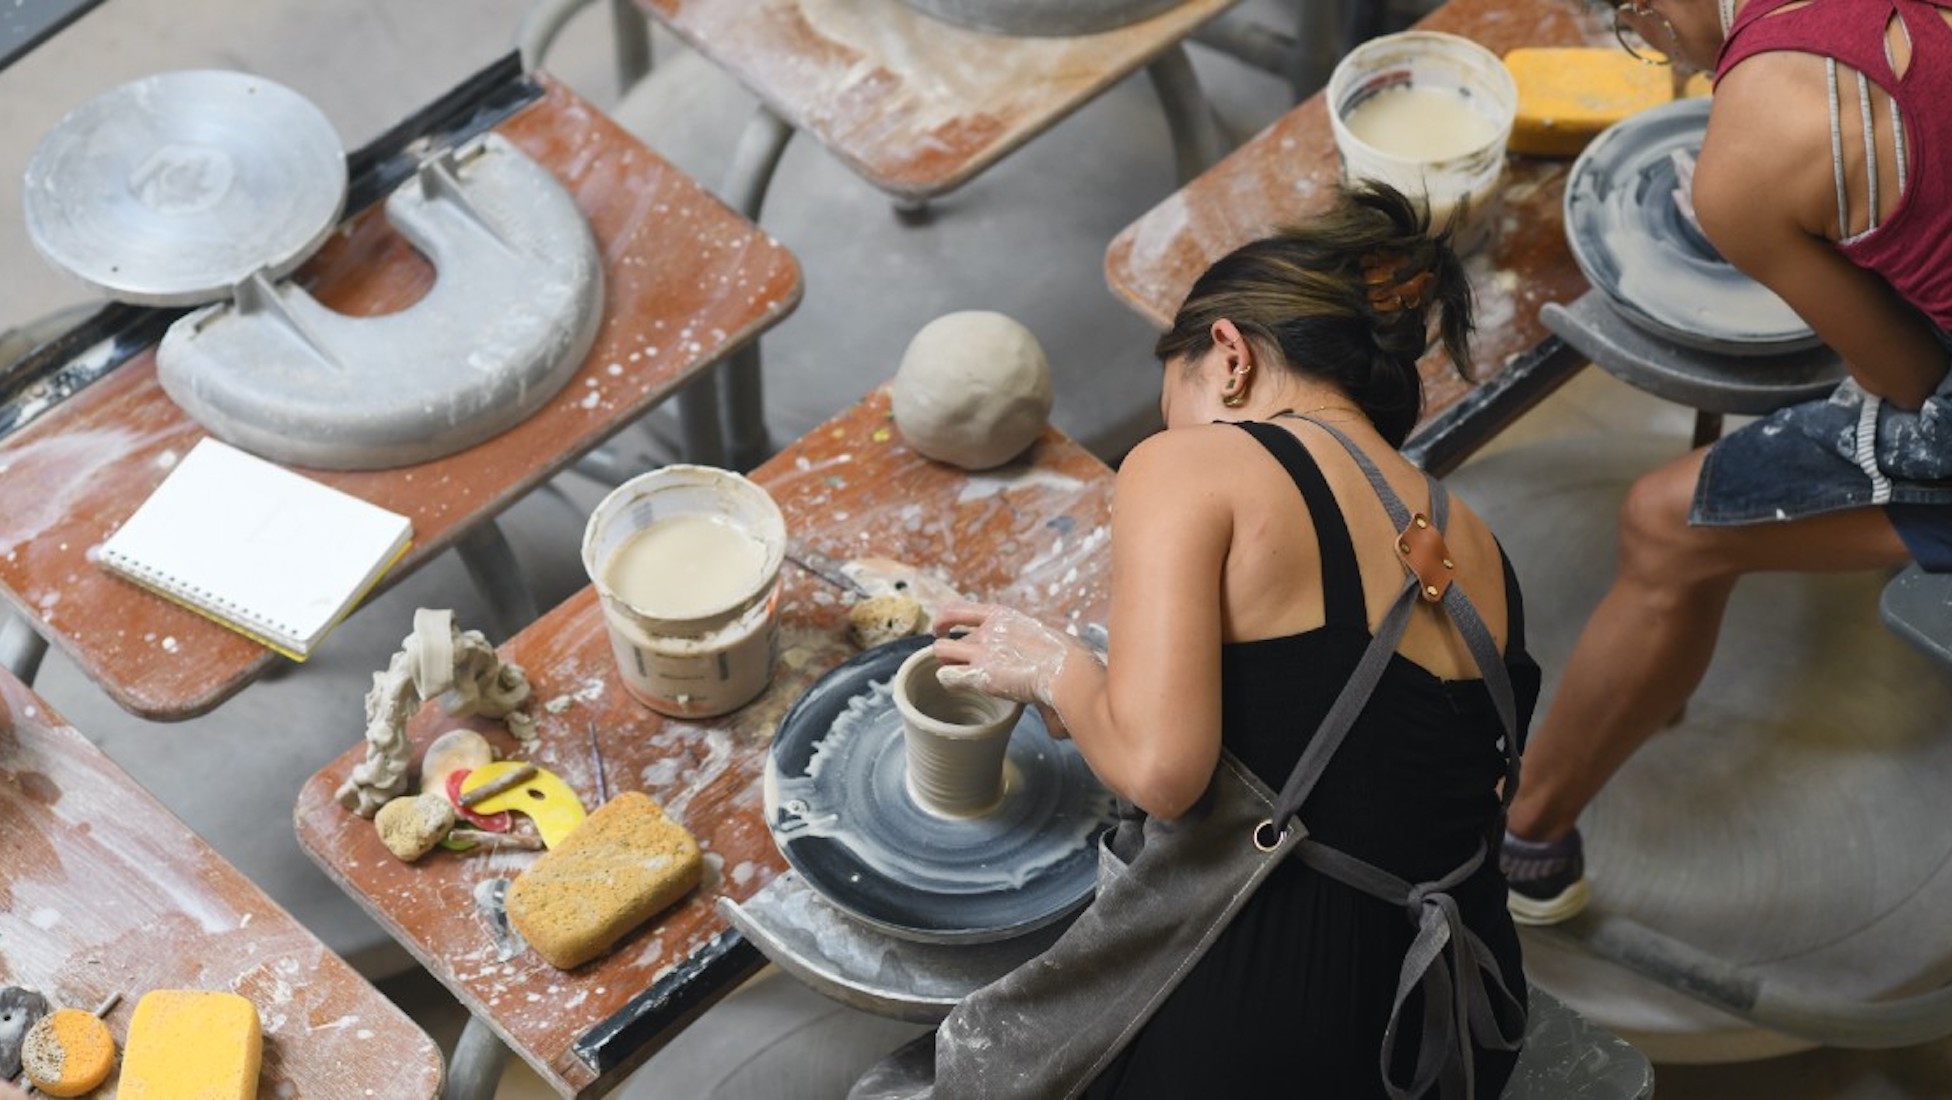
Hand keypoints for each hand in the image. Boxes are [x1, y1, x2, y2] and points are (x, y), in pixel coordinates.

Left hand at [928, 602, 1086, 712]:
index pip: (959, 609)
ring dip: (944, 662)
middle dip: (946, 649)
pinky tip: (957, 686)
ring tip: (952, 673)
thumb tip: (1044, 659)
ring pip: (941, 651)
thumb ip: (1037, 646)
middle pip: (949, 635)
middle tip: (951, 661)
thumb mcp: (1046, 637)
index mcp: (1002, 616)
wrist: (1066, 670)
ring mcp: (981, 651)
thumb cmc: (1067, 657)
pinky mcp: (980, 675)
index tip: (942, 628)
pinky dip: (948, 680)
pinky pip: (947, 676)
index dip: (945, 619)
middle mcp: (987, 630)